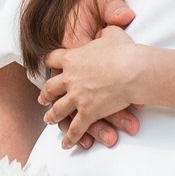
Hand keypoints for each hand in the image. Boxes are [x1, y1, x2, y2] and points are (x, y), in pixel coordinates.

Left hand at [56, 0, 141, 148]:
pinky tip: (66, 144)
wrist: (132, 70)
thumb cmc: (123, 50)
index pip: (52, 59)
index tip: (46, 64)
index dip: (49, 62)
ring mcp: (76, 97)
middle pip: (50, 87)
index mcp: (72, 58)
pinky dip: (70, 138)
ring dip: (51, 115)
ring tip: (48, 119)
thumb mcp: (112, 33)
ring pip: (57, 109)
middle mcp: (69, 78)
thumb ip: (104, 32)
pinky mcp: (87, 113)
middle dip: (45, 94)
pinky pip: (75, 128)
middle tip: (42, 98)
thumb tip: (104, 31)